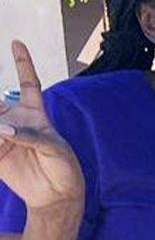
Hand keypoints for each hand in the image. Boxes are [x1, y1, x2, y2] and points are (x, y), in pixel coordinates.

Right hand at [0, 42, 83, 212]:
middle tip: (0, 120)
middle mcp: (14, 120)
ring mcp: (2, 136)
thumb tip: (5, 130)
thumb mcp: (56, 150)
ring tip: (0, 133)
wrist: (56, 196)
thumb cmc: (64, 168)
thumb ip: (32, 137)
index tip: (17, 42)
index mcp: (35, 114)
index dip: (23, 63)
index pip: (28, 83)